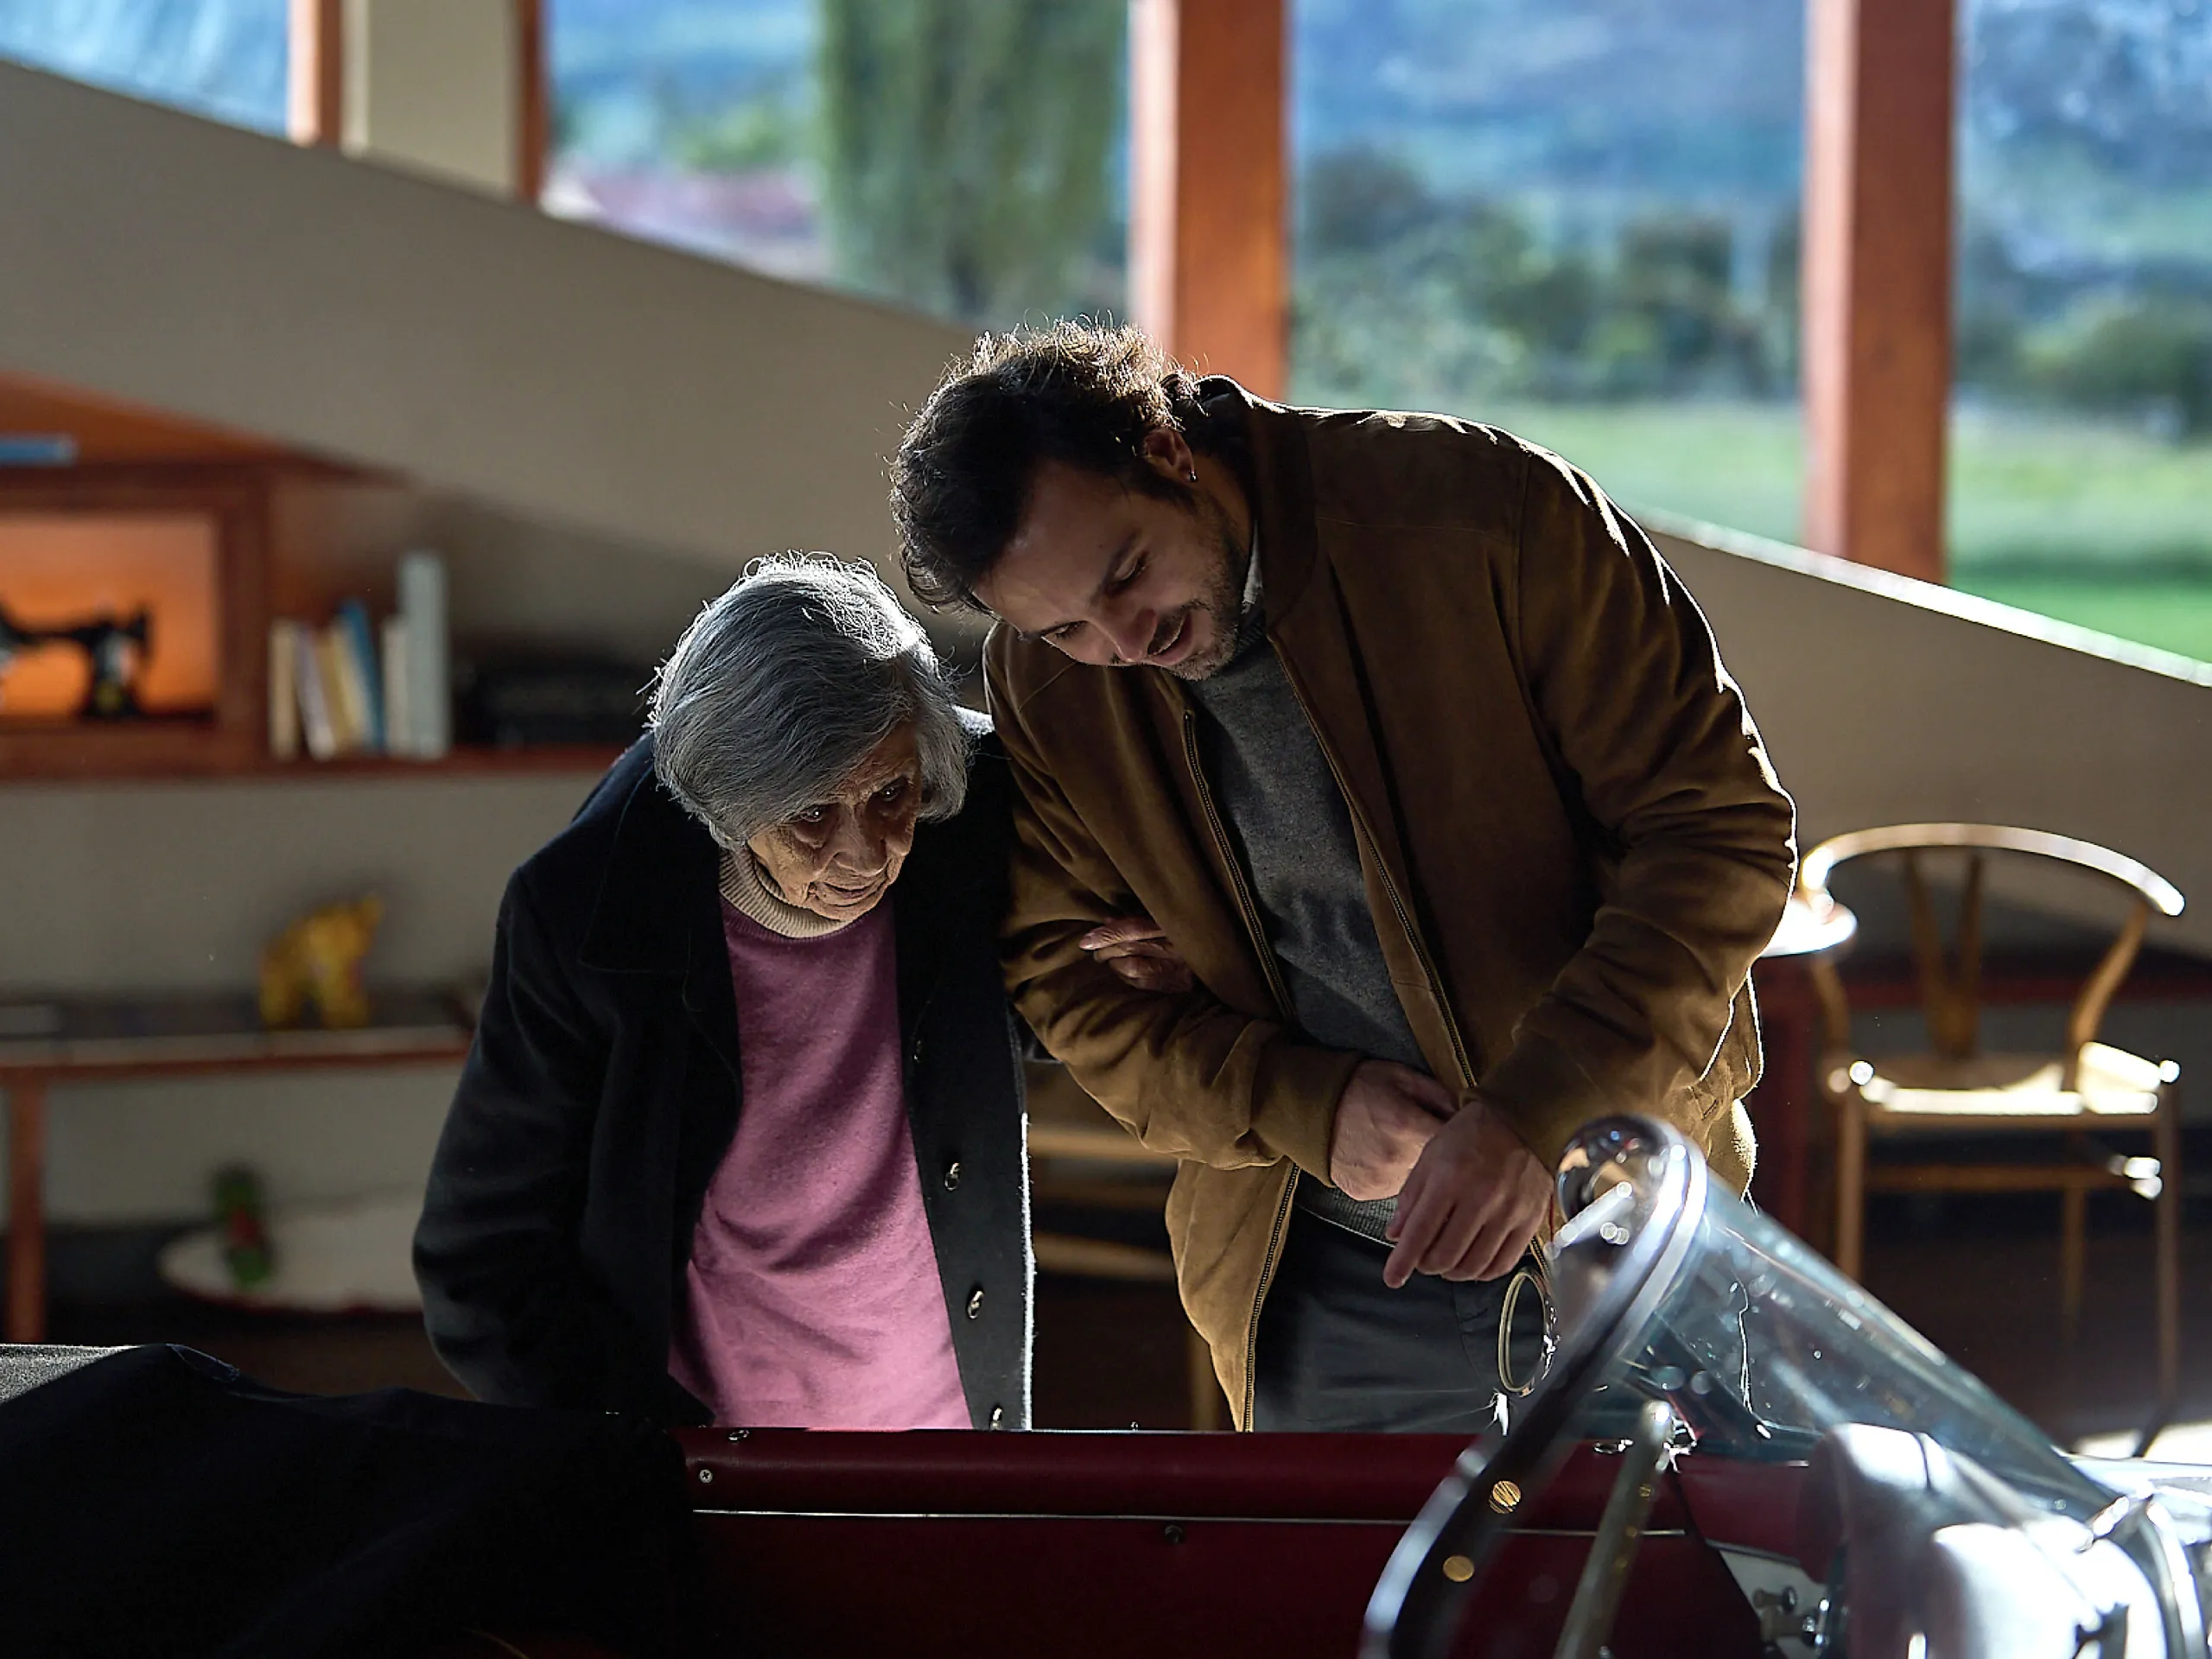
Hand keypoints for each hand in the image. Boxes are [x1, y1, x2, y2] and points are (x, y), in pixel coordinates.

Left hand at [1078, 916, 1193, 993]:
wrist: (1218, 957)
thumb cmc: (1187, 931)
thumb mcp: (1164, 919)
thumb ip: (1137, 919)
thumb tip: (1106, 921)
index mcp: (1174, 923)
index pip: (1134, 928)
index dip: (1107, 934)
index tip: (1086, 941)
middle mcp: (1177, 947)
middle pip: (1131, 948)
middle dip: (1106, 950)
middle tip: (1096, 951)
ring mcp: (1179, 969)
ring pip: (1134, 969)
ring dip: (1115, 965)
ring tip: (1110, 961)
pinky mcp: (1179, 986)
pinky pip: (1144, 985)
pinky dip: (1127, 979)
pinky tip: (1123, 973)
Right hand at [1328, 1060, 1457, 1200]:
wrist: (1309, 1108)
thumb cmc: (1357, 1087)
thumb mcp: (1401, 1076)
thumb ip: (1438, 1095)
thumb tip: (1465, 1115)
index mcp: (1407, 1126)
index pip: (1455, 1145)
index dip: (1462, 1140)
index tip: (1464, 1135)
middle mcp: (1396, 1159)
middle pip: (1440, 1170)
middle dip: (1443, 1158)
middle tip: (1433, 1139)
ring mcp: (1380, 1181)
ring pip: (1419, 1184)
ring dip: (1420, 1170)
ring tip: (1406, 1147)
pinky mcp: (1366, 1193)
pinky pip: (1395, 1190)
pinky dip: (1397, 1178)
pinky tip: (1387, 1158)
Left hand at [1383, 1096, 1551, 1287]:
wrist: (1524, 1120)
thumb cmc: (1472, 1134)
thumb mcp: (1432, 1155)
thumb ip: (1411, 1197)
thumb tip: (1395, 1235)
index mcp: (1450, 1178)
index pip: (1420, 1232)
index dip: (1402, 1261)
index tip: (1393, 1278)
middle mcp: (1480, 1198)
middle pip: (1445, 1255)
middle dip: (1426, 1265)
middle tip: (1421, 1260)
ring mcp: (1508, 1213)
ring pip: (1473, 1265)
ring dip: (1452, 1272)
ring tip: (1445, 1262)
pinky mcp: (1529, 1222)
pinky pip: (1503, 1263)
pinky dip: (1482, 1273)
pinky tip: (1472, 1264)